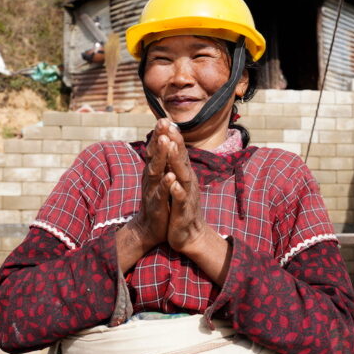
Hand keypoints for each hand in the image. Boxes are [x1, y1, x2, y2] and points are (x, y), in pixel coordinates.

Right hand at [128, 119, 174, 251]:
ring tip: (165, 141)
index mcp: (154, 170)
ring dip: (161, 156)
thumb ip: (160, 162)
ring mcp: (152, 190)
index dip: (160, 134)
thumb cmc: (158, 201)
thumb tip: (164, 141)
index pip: (157, 149)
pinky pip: (161, 193)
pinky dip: (165, 184)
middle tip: (162, 121)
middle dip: (158, 138)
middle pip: (154, 154)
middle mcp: (151, 177)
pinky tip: (169, 176)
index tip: (164, 117)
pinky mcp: (156, 204)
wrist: (150, 228)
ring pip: (156, 170)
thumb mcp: (159, 179)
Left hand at [161, 124, 211, 253]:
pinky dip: (176, 189)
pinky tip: (172, 181)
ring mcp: (187, 195)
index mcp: (183, 174)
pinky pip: (181, 198)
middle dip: (175, 141)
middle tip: (169, 125)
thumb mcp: (176, 183)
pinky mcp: (184, 211)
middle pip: (182, 158)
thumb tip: (170, 145)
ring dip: (177, 160)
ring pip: (182, 175)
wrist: (189, 234)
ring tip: (171, 146)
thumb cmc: (180, 206)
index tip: (165, 119)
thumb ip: (174, 165)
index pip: (178, 152)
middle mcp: (187, 181)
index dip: (172, 136)